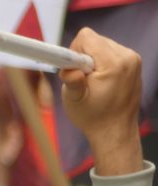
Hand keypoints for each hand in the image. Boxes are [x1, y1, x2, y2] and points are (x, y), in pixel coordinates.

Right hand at [61, 28, 143, 175]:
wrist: (115, 131)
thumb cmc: (93, 117)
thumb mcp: (74, 101)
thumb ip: (71, 80)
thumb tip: (68, 68)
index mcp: (114, 63)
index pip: (87, 37)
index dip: (74, 51)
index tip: (74, 69)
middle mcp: (128, 56)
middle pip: (95, 39)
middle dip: (83, 56)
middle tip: (83, 78)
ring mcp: (133, 59)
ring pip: (103, 44)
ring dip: (92, 59)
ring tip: (92, 81)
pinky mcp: (134, 63)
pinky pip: (111, 52)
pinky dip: (101, 62)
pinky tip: (101, 80)